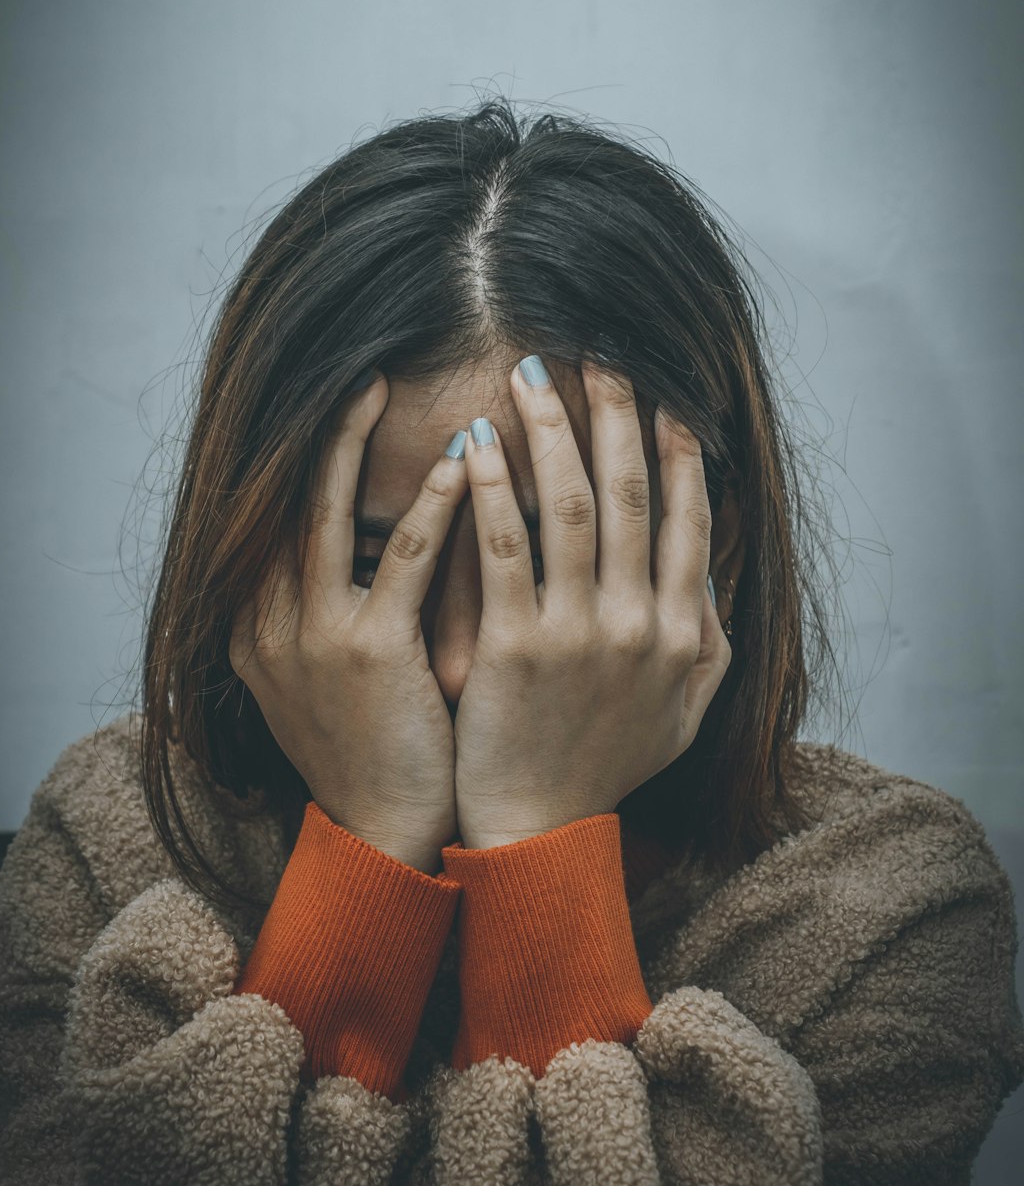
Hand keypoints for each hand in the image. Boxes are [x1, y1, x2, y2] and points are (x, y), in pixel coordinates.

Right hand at [228, 373, 468, 870]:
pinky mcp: (367, 653)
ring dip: (355, 443)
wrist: (384, 835)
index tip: (339, 402)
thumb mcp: (329, 676)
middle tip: (356, 367)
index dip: (302, 455)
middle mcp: (269, 622)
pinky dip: (431, 505)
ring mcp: (311, 636)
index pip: (274, 517)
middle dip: (318, 431)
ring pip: (326, 513)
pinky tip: (463, 460)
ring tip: (383, 385)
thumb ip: (332, 608)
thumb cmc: (376, 749)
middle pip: (285, 500)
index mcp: (258, 625)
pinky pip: (401, 559)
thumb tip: (366, 542)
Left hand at [453, 357, 731, 847]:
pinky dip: (492, 488)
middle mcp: (641, 624)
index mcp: (683, 632)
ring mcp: (580, 633)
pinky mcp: (516, 646)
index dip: (677, 450)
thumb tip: (709, 568)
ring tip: (530, 375)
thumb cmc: (604, 767)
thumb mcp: (681, 712)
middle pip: (630, 493)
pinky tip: (475, 441)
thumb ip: (707, 640)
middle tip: (596, 353)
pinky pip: (504, 547)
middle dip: (615, 415)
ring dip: (552, 431)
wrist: (538, 831)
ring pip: (570, 505)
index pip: (687, 518)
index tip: (663, 394)